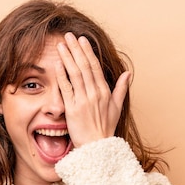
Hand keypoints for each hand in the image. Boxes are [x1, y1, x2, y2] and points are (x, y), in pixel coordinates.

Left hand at [56, 32, 130, 147]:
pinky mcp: (73, 109)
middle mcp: (95, 94)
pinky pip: (67, 89)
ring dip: (68, 57)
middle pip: (85, 66)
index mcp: (105, 92)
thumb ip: (121, 89)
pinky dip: (62, 75)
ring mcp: (84, 101)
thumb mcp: (117, 108)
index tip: (82, 40)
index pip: (95, 67)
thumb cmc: (105, 130)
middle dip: (76, 49)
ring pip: (75, 74)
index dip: (88, 52)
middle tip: (68, 35)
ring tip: (61, 45)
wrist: (97, 148)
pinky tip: (57, 64)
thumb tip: (128, 74)